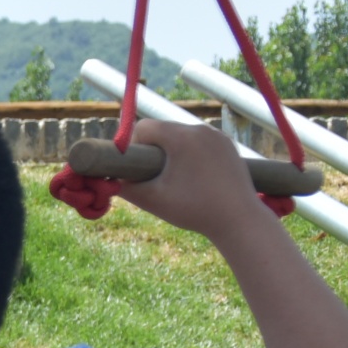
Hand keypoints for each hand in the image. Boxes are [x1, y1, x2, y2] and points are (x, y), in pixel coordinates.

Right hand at [111, 118, 271, 240]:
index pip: (145, 127)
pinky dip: (192, 155)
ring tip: (175, 179)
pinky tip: (195, 177)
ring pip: (183, 136)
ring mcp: (217, 136)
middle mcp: (200, 130)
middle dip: (154, 149)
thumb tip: (108, 179)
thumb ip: (125, 187)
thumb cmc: (193, 210)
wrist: (239, 219)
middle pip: (164, 130)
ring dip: (173, 151)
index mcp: (181, 138)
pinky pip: (201, 143)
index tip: (135, 168)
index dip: (133, 146)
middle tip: (154, 177)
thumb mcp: (152, 200)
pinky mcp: (228, 145)